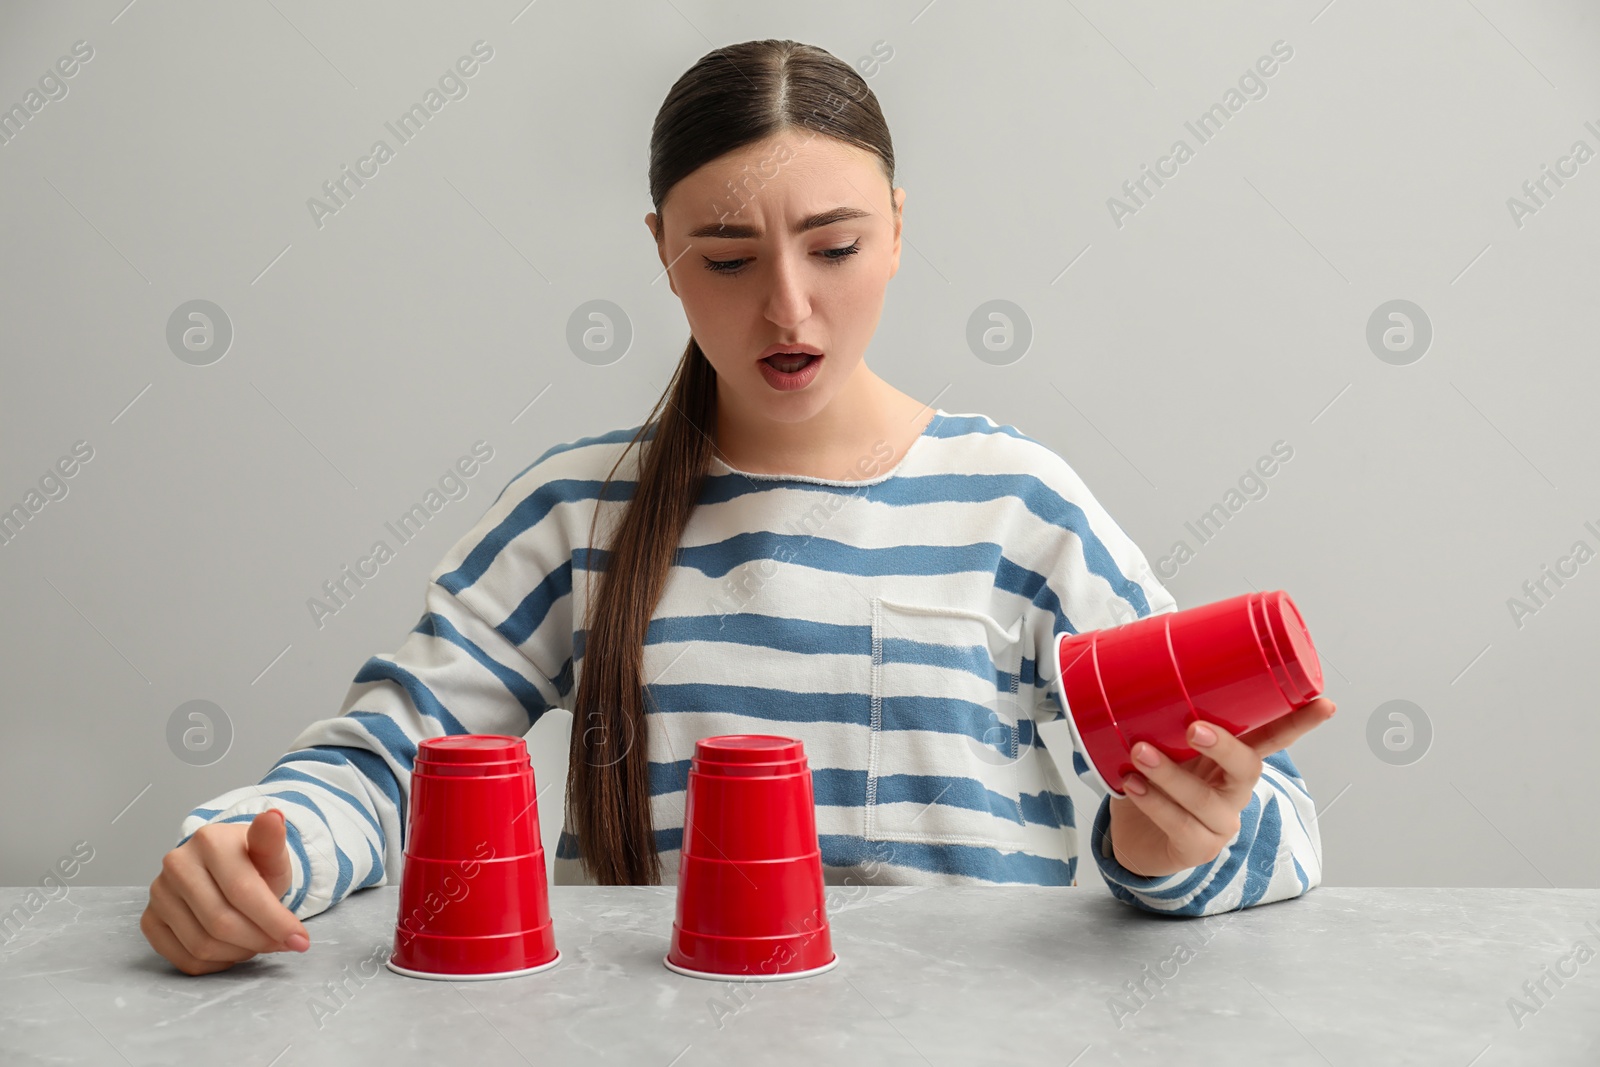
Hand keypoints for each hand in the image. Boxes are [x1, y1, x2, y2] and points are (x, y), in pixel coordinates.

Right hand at [141, 809, 310, 974]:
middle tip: (281, 944)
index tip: (300, 941)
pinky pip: (183, 958)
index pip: (244, 891)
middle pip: (221, 923)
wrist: (226, 868)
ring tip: (258, 942)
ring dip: (239, 953)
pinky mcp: (150, 919)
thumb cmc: (252, 863)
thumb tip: (274, 817)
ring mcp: (158, 892)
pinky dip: (215, 963)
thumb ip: (273, 841)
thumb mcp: (271, 853)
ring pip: (202, 945)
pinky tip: (233, 950)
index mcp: (209, 840)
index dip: (275, 921)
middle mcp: (177, 864)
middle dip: (259, 940)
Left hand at [1107, 697, 1336, 878]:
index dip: (1298, 722)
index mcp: (1233, 761)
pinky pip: (1178, 825)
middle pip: (1247, 768)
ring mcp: (1219, 823)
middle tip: (1194, 727)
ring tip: (1140, 751)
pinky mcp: (1196, 848)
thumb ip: (1161, 715)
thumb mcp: (1163, 744)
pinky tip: (1132, 785)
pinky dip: (1153, 803)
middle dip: (1224, 746)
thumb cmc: (1154, 781)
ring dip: (1169, 773)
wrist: (1134, 837)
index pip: (1272, 738)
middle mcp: (1234, 791)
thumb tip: (1138, 660)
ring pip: (1203, 799)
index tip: (1323, 703)